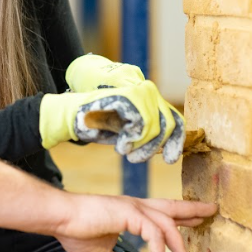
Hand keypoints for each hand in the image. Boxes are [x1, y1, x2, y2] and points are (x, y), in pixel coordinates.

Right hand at [54, 194, 216, 251]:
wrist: (60, 218)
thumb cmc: (75, 230)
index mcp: (129, 212)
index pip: (161, 212)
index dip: (180, 215)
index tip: (196, 217)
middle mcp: (135, 206)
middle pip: (171, 207)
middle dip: (193, 209)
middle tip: (212, 210)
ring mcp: (133, 208)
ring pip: (167, 224)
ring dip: (179, 245)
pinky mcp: (129, 213)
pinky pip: (154, 233)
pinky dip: (159, 251)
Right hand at [65, 54, 185, 162]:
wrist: (75, 115)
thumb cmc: (102, 125)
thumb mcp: (130, 131)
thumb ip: (149, 133)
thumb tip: (170, 145)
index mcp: (153, 99)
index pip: (176, 120)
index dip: (176, 142)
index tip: (170, 160)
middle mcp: (150, 91)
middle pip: (168, 126)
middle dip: (153, 147)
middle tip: (136, 159)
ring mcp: (140, 92)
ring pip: (154, 128)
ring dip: (141, 146)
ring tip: (125, 152)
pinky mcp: (129, 96)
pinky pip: (140, 124)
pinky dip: (130, 139)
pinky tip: (120, 144)